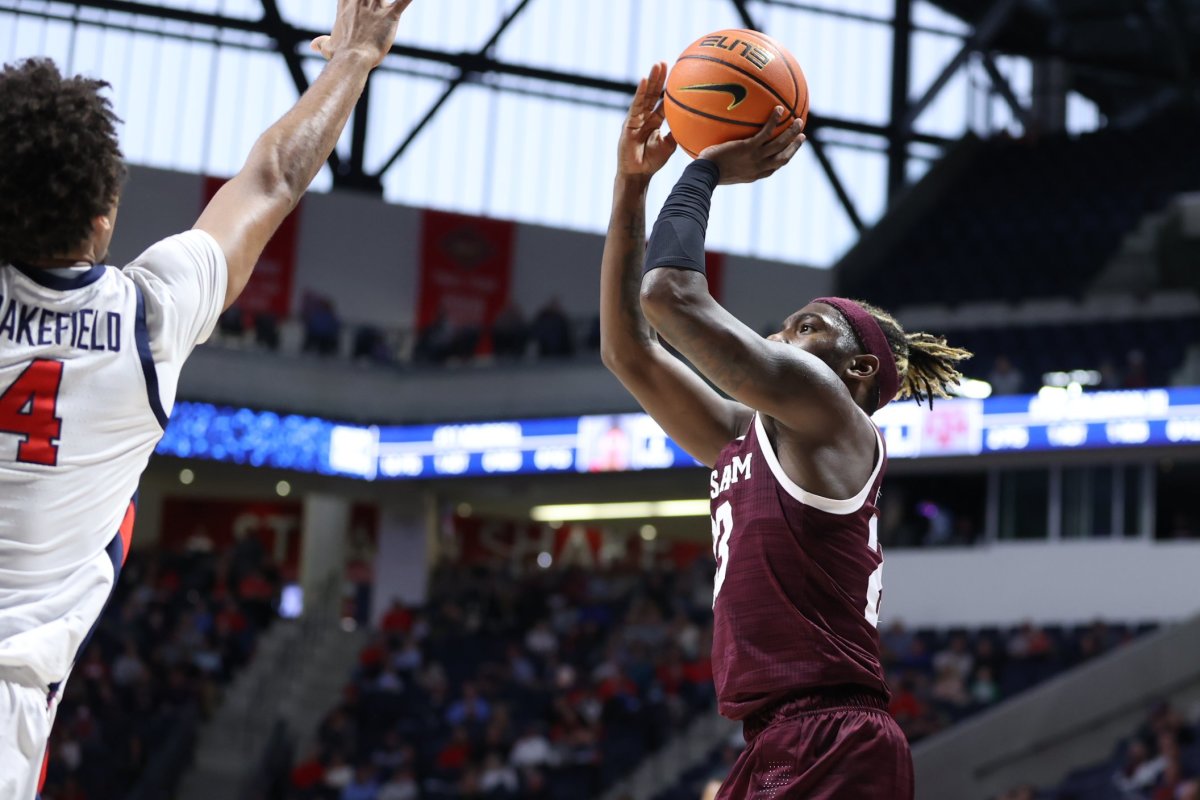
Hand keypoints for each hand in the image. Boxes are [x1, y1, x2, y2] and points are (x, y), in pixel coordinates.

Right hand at [310, 0, 413, 66]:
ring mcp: (375, 8)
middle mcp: (360, 2)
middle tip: (374, 0)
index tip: (355, 2)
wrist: (352, 59)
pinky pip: (402, 1)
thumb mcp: (328, 48)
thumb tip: (313, 45)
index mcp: (346, 7)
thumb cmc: (340, 55)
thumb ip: (322, 43)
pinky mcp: (390, 16)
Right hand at [617, 61, 677, 179]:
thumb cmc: (652, 161)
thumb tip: (694, 122)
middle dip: (659, 78)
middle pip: (653, 93)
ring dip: (651, 79)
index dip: (669, 88)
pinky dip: (640, 92)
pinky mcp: (629, 122)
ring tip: (658, 65)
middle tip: (666, 62)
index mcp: (655, 120)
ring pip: (644, 95)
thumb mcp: (670, 144)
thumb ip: (677, 132)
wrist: (638, 173)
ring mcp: (636, 118)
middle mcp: (645, 116)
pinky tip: (645, 80)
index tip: (677, 74)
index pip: (662, 100)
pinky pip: (635, 104)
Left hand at [699, 107, 804, 184]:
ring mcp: (755, 158)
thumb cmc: (707, 172)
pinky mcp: (749, 148)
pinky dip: (774, 120)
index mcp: (754, 174)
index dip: (785, 157)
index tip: (791, 150)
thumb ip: (729, 161)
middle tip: (802, 135)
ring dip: (792, 132)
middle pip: (784, 157)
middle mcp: (759, 168)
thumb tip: (724, 151)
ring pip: (780, 144)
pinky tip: (779, 108)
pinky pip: (766, 132)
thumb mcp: (721, 170)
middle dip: (795, 146)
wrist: (705, 175)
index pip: (774, 167)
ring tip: (799, 120)